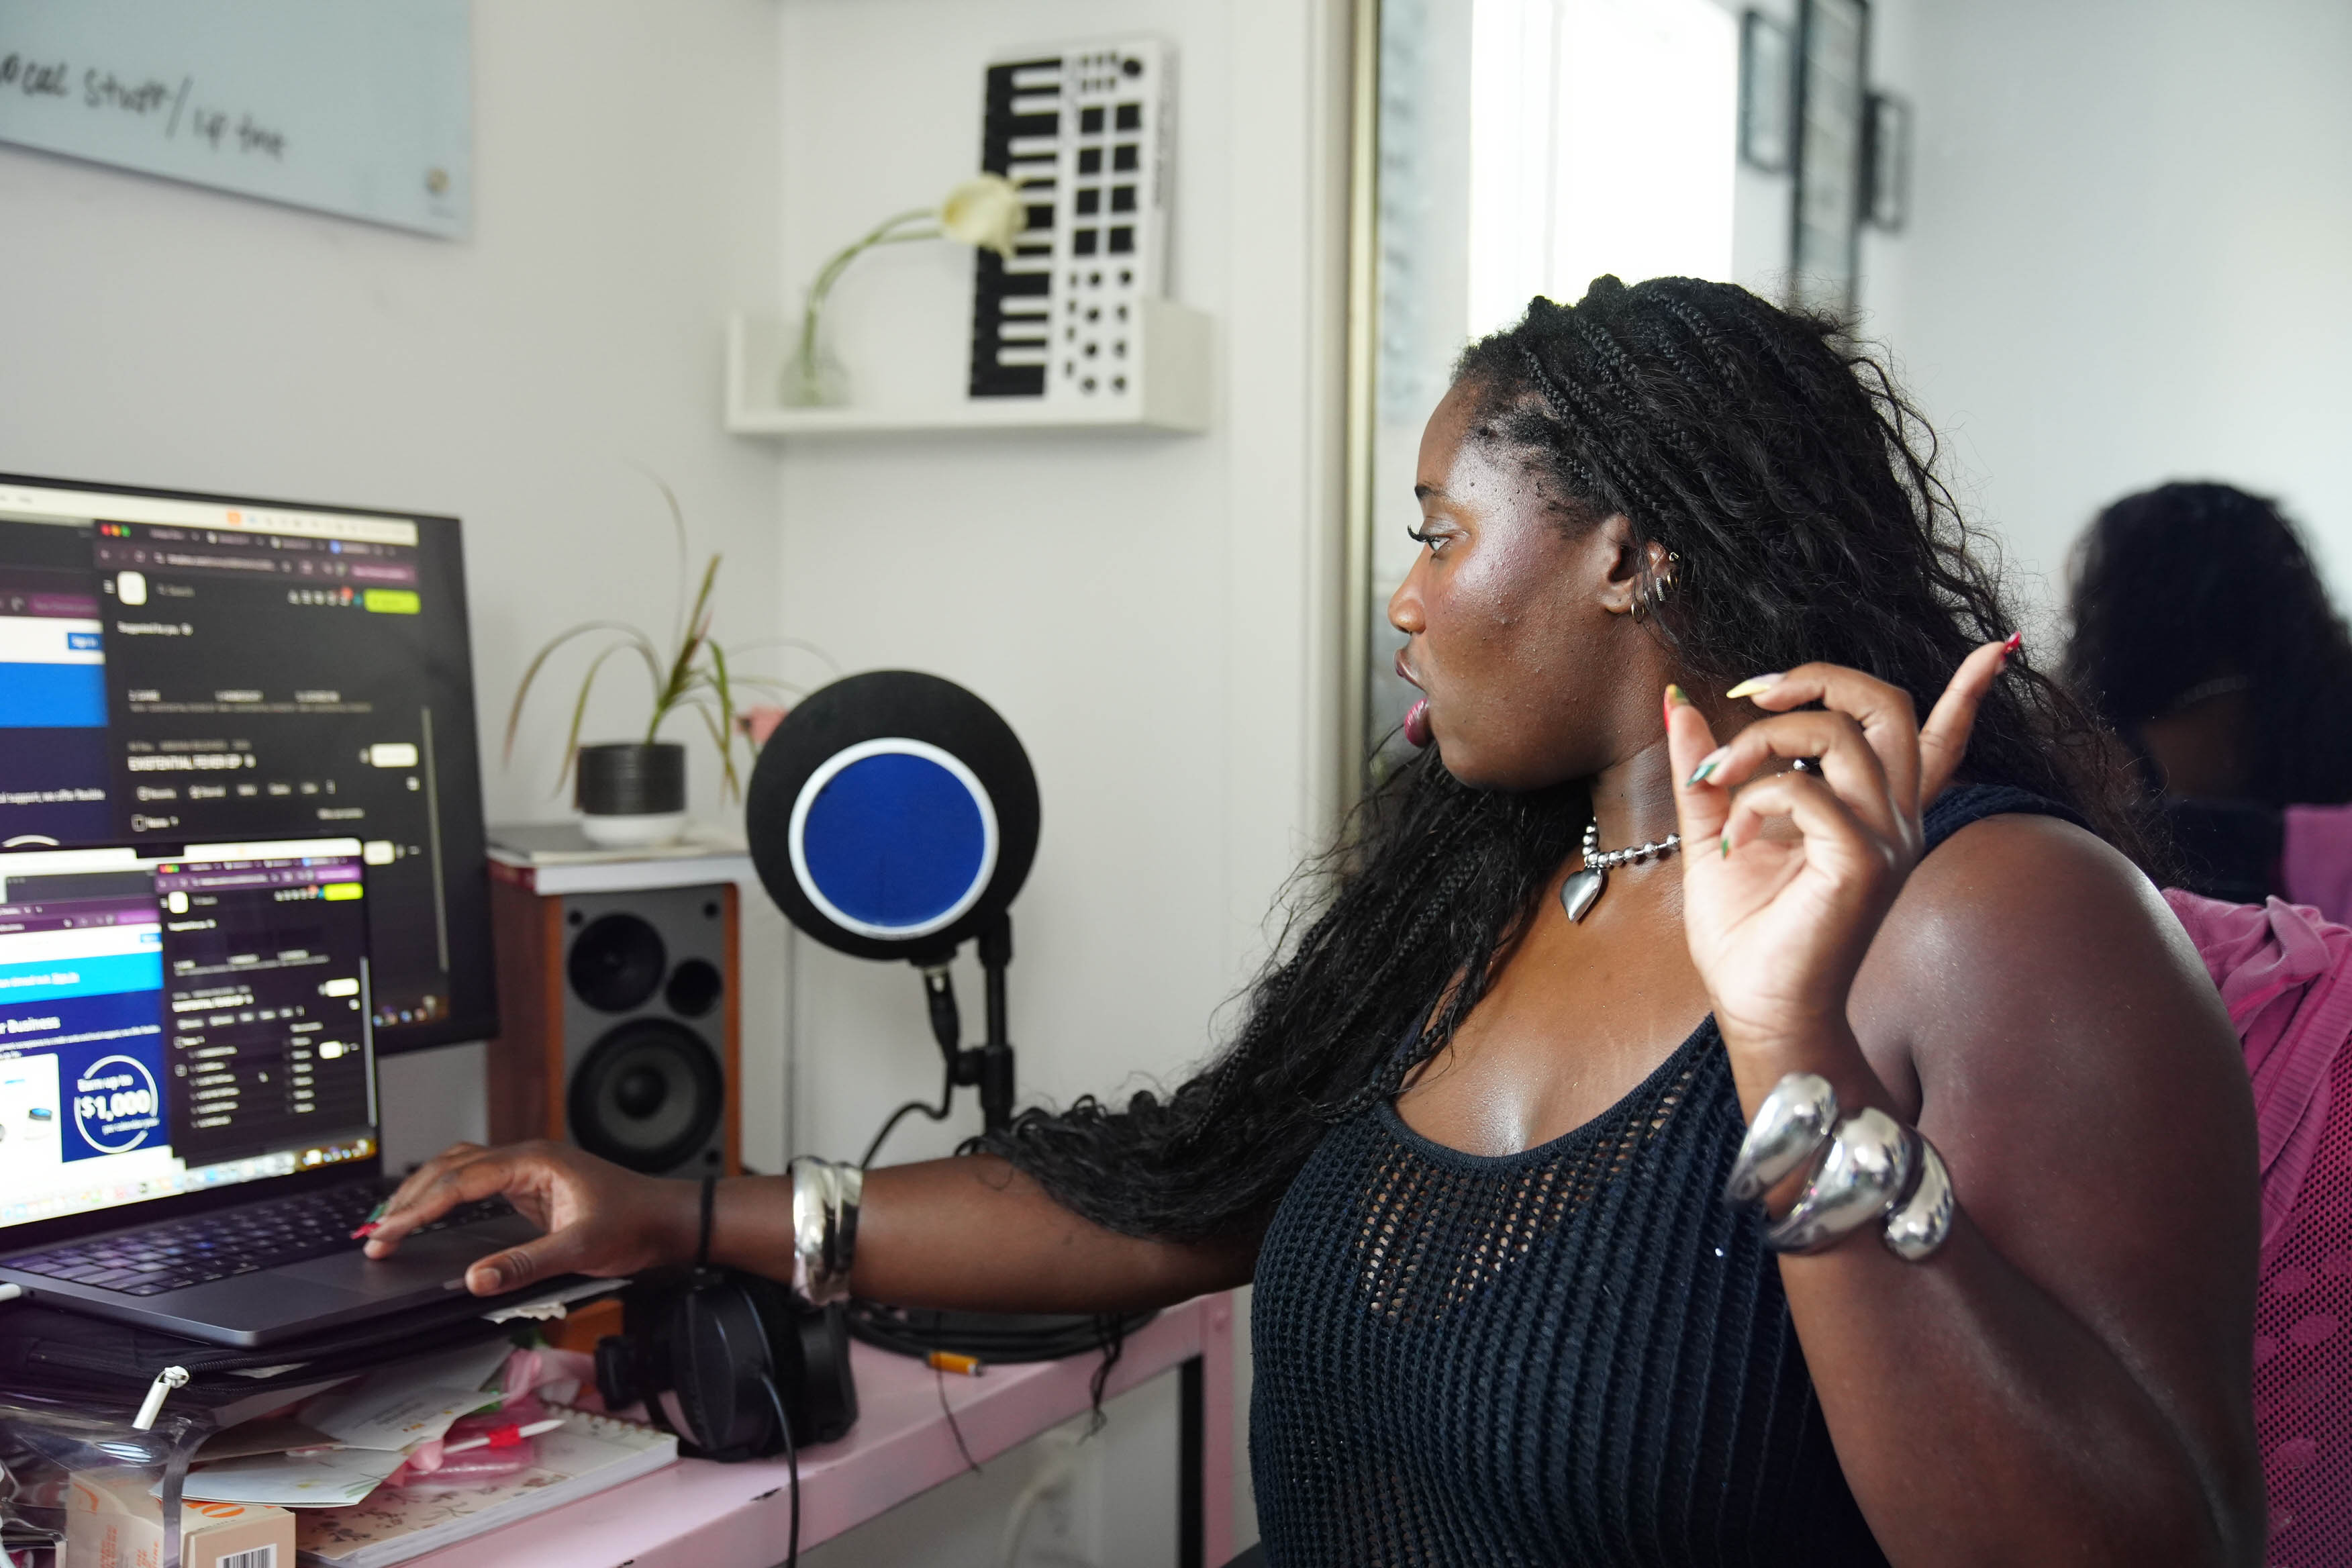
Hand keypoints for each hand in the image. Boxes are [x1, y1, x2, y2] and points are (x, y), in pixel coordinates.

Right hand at [361, 1140, 696, 1295]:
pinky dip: (447, 1199)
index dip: (417, 1209)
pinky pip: (477, 1185)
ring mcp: (529, 1172)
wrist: (670, 1219)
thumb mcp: (581, 1248)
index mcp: (534, 1162)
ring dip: (425, 1193)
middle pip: (451, 1168)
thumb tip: (475, 1278)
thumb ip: (526, 1264)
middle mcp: (527, 1159)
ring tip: (391, 1224)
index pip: (459, 1180)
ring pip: (461, 1171)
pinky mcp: (533, 1189)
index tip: (387, 1237)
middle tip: (376, 1237)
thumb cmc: (636, 1223)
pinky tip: (432, 1217)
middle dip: (410, 1199)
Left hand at [1665, 641, 2011, 1064]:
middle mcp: (1892, 818)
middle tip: (1755, 696)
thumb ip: (1708, 767)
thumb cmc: (1746, 933)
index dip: (1970, 691)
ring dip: (1760, 741)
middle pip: (1886, 705)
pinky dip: (1754, 798)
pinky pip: (1808, 790)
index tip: (1992, 649)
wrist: (1756, 1007)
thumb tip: (1677, 702)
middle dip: (1817, 677)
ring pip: (1841, 735)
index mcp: (1872, 811)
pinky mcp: (1863, 863)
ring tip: (1716, 781)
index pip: (1939, 739)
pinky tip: (1733, 841)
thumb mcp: (1715, 830)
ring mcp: (1886, 839)